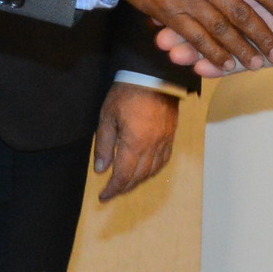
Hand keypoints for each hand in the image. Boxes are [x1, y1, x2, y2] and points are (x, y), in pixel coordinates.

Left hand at [92, 83, 178, 201]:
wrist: (153, 74)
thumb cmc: (126, 93)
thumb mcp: (107, 117)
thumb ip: (104, 145)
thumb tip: (101, 170)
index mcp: (135, 143)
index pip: (124, 176)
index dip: (113, 189)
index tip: (103, 196)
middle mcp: (152, 146)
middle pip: (140, 176)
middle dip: (125, 187)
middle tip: (112, 192)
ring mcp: (164, 140)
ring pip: (153, 170)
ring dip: (139, 181)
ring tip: (127, 183)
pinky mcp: (171, 134)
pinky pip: (165, 159)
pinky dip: (154, 169)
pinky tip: (147, 169)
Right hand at [153, 0, 272, 76]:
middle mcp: (251, 8)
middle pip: (210, 19)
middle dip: (183, 28)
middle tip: (157, 33)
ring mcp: (259, 33)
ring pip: (219, 43)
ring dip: (193, 50)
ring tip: (169, 53)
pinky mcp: (271, 54)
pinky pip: (240, 63)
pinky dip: (219, 67)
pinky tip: (197, 68)